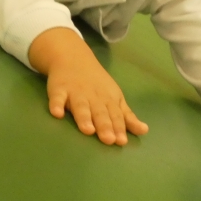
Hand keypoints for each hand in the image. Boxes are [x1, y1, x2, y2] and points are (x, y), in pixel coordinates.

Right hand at [28, 28, 147, 144]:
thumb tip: (144, 131)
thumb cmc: (97, 85)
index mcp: (108, 100)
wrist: (73, 58)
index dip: (118, 127)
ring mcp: (75, 93)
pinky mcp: (58, 89)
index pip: (115, 115)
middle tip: (109, 140)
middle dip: (105, 125)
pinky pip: (57, 97)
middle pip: (100, 112)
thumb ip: (127, 117)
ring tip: (88, 130)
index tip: (121, 141)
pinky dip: (56, 104)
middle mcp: (93, 97)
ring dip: (84, 118)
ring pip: (80, 106)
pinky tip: (56, 113)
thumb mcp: (115, 98)